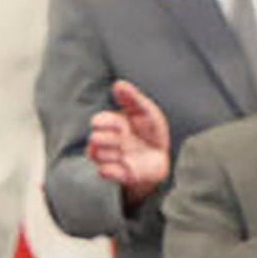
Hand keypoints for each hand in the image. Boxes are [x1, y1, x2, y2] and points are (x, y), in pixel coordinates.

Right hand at [84, 77, 172, 204]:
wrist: (161, 157)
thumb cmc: (150, 132)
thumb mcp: (146, 111)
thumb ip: (131, 98)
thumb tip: (118, 83)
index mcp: (112, 123)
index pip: (97, 121)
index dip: (106, 122)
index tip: (121, 124)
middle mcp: (108, 141)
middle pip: (95, 139)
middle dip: (109, 138)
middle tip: (124, 138)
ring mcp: (110, 158)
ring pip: (97, 155)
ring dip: (112, 153)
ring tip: (126, 152)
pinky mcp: (117, 174)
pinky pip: (103, 172)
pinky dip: (111, 169)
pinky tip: (125, 164)